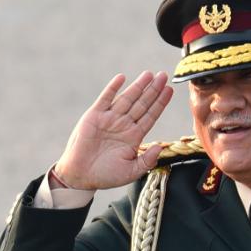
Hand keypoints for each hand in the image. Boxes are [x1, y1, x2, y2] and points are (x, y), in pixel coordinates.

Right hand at [53, 71, 173, 189]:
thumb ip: (147, 160)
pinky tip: (122, 78)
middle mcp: (123, 125)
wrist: (80, 176)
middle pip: (142, 103)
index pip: (151, 116)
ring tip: (149, 74)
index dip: (160, 103)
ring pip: (127, 98)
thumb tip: (159, 147)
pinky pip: (105, 99)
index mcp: (134, 136)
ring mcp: (109, 119)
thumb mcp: (131, 172)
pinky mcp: (94, 116)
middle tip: (164, 76)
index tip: (170, 90)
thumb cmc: (106, 175)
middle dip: (153, 90)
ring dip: (138, 86)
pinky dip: (113, 88)